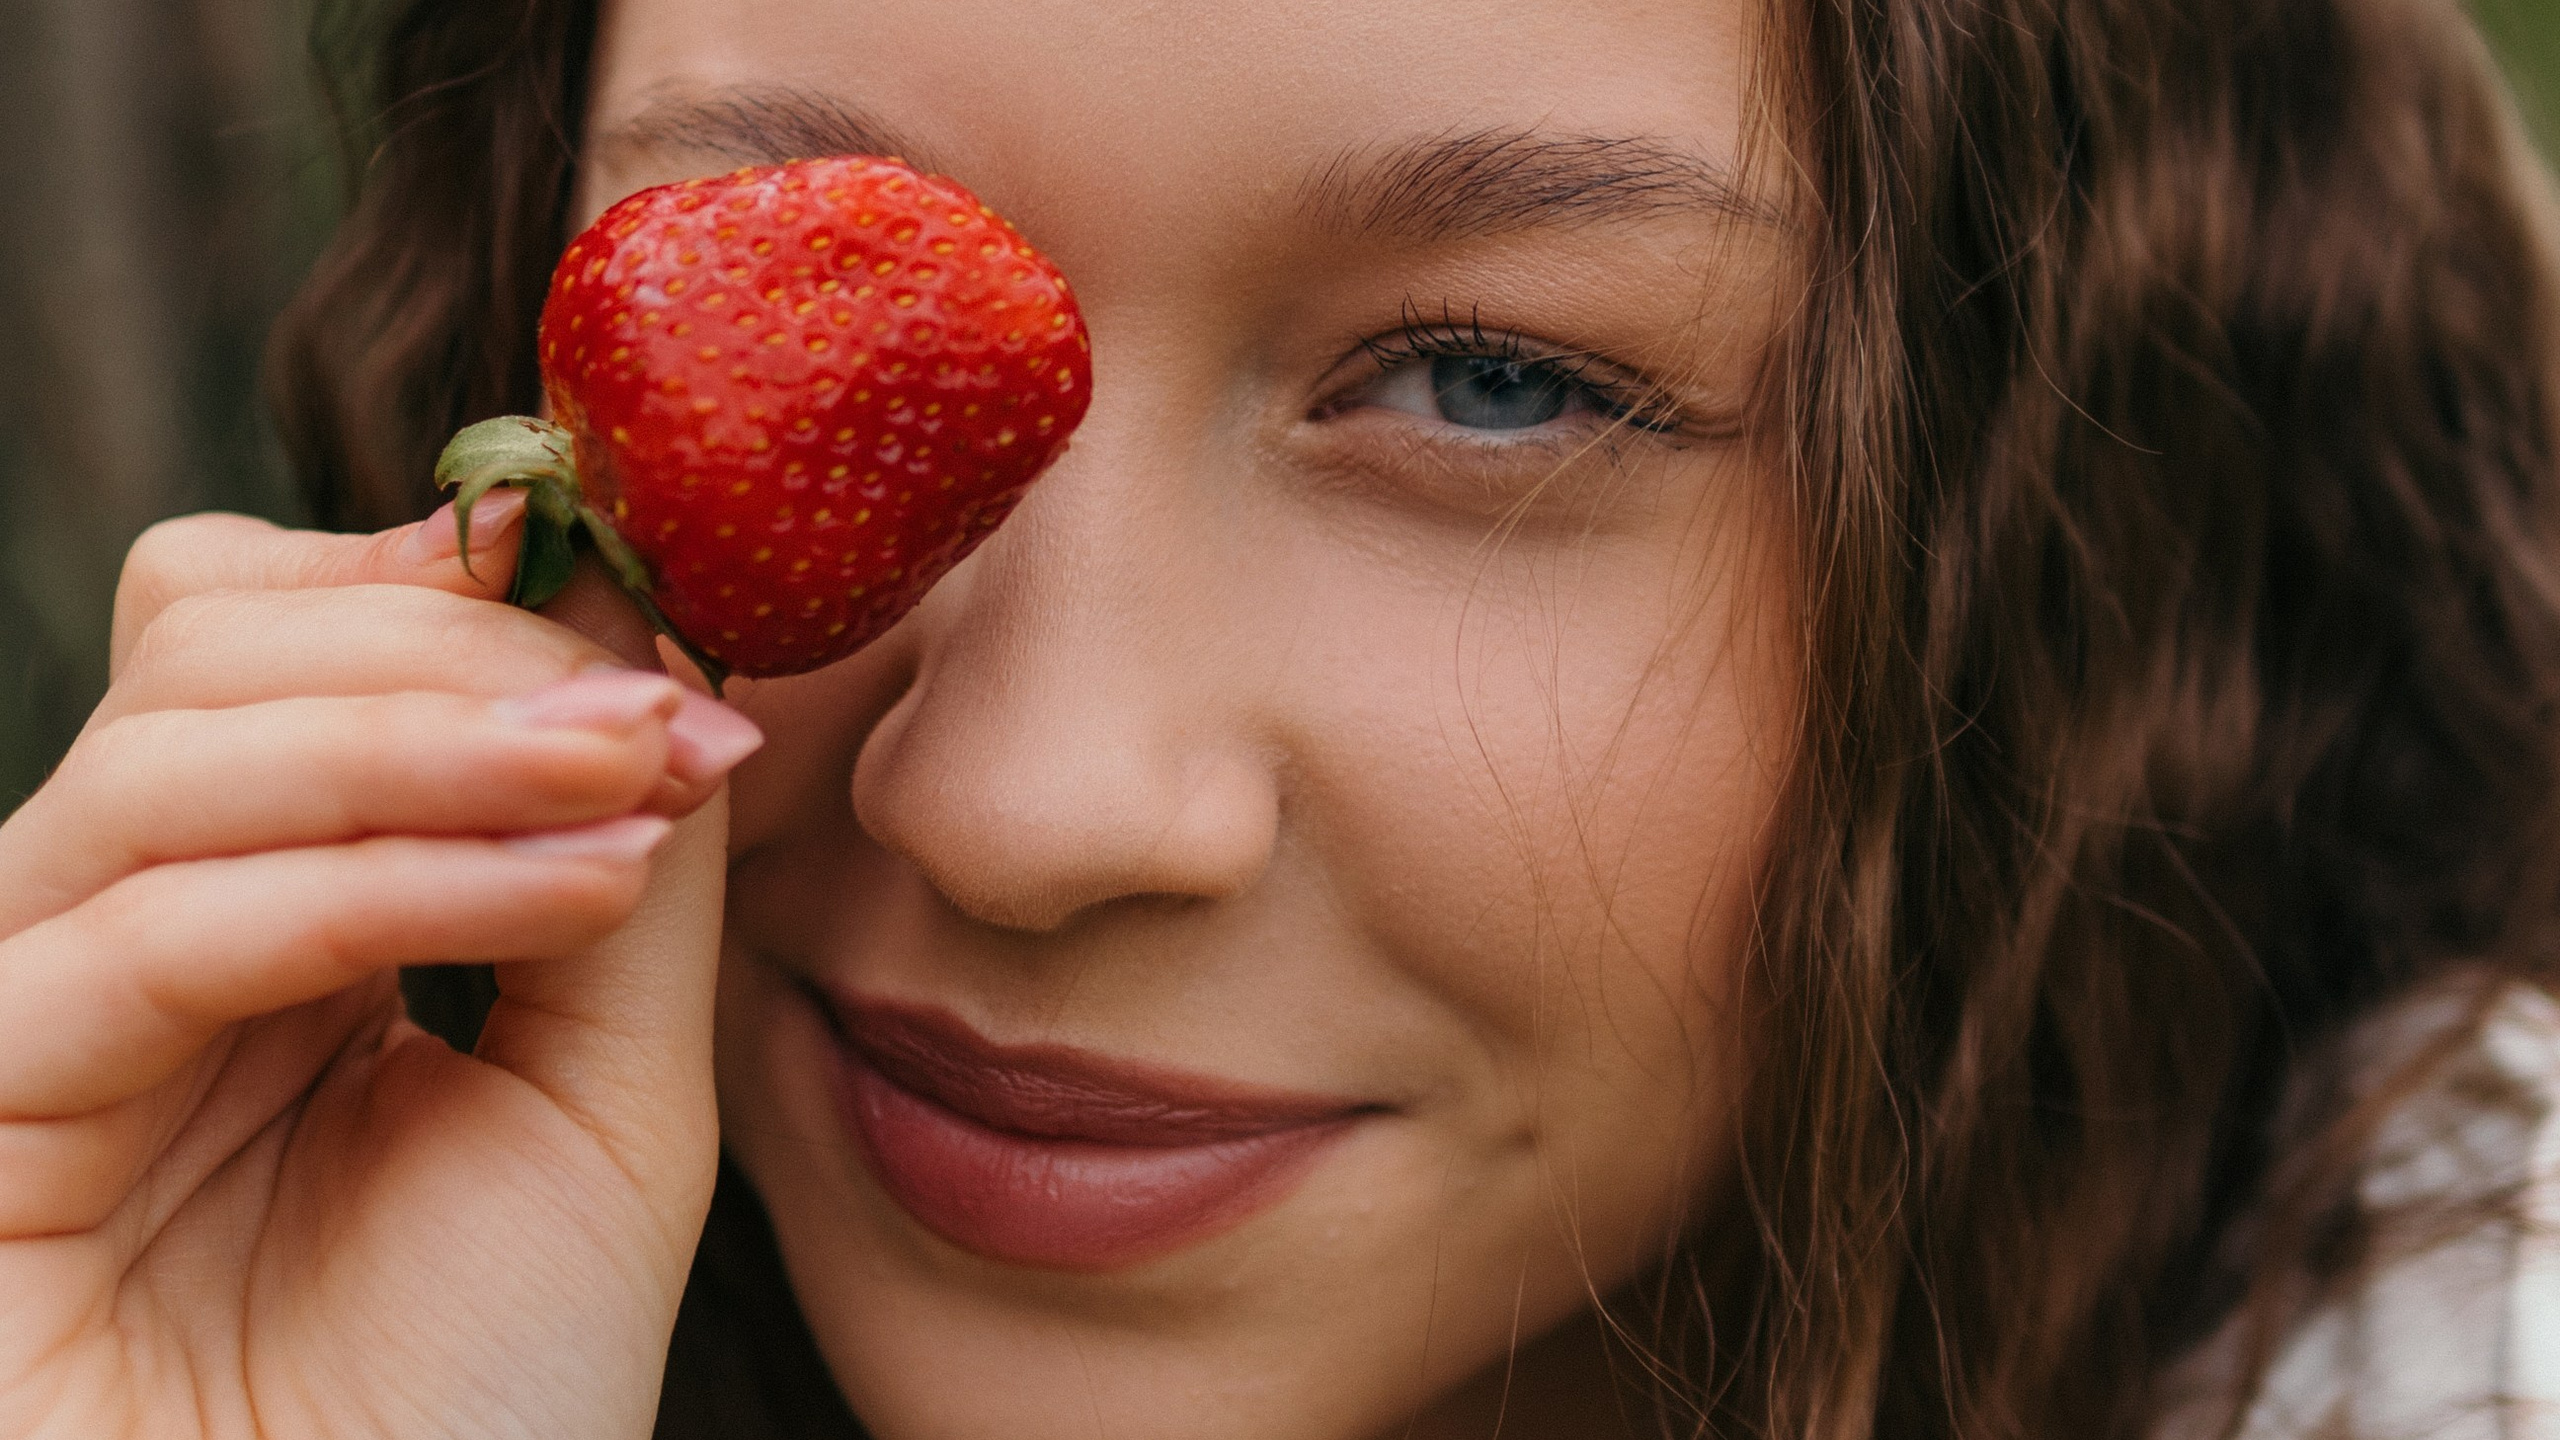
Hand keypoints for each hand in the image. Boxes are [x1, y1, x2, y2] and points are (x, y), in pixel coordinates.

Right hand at [0, 496, 759, 1438]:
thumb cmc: (500, 1383)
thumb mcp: (610, 1083)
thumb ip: (613, 858)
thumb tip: (637, 625)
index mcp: (263, 908)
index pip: (272, 639)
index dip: (437, 589)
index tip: (642, 601)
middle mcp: (123, 936)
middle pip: (204, 652)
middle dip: (452, 654)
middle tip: (662, 709)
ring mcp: (27, 1021)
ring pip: (172, 764)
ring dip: (438, 743)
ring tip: (641, 776)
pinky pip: (157, 935)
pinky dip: (386, 884)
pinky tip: (578, 888)